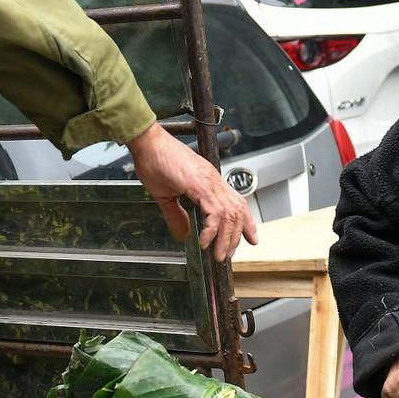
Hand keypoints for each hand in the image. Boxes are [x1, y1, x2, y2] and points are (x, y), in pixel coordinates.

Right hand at [125, 124, 259, 261]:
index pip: (237, 203)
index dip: (246, 223)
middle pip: (238, 212)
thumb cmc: (155, 160)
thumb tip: (183, 235)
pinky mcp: (199, 185)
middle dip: (236, 237)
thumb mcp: (166, 195)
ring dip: (226, 238)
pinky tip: (204, 241)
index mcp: (208, 181)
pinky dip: (212, 230)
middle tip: (227, 254)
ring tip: (218, 254)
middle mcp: (213, 181)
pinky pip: (214, 212)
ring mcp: (209, 182)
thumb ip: (177, 216)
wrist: (147, 143)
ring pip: (229, 215)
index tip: (251, 238)